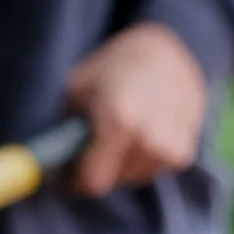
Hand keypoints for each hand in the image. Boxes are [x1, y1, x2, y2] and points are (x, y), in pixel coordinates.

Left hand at [64, 23, 208, 196]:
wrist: (168, 51)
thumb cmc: (115, 65)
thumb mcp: (78, 86)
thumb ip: (64, 128)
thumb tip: (48, 164)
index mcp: (119, 120)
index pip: (92, 182)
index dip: (75, 182)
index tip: (67, 175)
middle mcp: (149, 139)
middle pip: (113, 181)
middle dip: (99, 166)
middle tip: (95, 141)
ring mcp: (171, 148)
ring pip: (133, 177)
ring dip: (122, 163)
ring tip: (122, 130)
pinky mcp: (184, 153)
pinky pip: (152, 169)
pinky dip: (143, 158)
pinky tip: (144, 131)